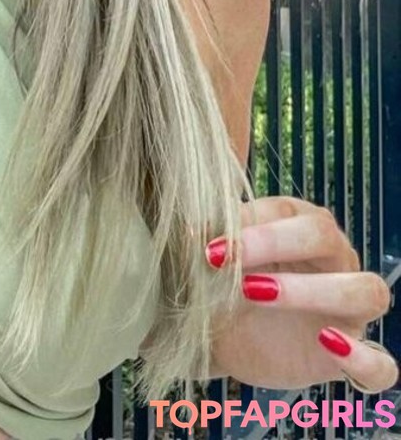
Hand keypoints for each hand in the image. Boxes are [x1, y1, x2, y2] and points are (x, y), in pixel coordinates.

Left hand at [207, 196, 397, 391]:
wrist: (221, 336)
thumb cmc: (221, 282)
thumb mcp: (212, 257)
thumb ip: (211, 234)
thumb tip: (194, 220)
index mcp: (303, 225)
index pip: (291, 211)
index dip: (249, 223)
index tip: (207, 243)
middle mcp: (336, 261)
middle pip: (326, 237)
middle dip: (273, 243)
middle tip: (223, 261)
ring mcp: (349, 310)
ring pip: (366, 290)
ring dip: (312, 290)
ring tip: (257, 293)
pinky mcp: (352, 358)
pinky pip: (381, 365)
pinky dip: (362, 357)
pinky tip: (327, 344)